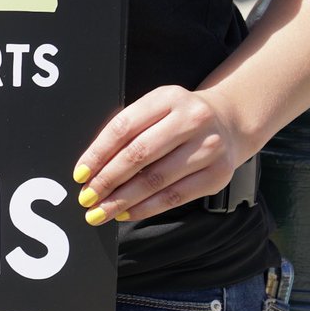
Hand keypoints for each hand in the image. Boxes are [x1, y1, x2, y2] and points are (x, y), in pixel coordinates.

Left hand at [71, 85, 245, 224]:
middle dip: (106, 180)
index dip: (97, 154)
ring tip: (101, 211)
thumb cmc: (177, 119)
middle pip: (138, 154)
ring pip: (156, 179)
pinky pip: (175, 196)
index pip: (123, 128)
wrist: (229, 121)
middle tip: (86, 198)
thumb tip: (90, 169)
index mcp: (167, 98)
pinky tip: (126, 212)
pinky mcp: (218, 174)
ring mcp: (209, 147)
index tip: (80, 175)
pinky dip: (146, 208)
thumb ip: (126, 132)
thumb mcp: (154, 110)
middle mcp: (192, 119)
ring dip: (122, 200)